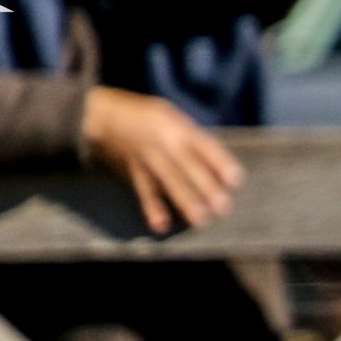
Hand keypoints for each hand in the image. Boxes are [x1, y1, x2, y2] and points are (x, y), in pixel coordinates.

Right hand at [81, 87, 243, 233]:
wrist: (103, 116)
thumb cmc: (149, 118)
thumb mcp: (173, 117)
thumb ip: (194, 140)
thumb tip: (220, 169)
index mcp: (178, 127)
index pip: (203, 145)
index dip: (220, 162)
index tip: (236, 179)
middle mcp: (164, 142)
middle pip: (188, 166)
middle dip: (206, 187)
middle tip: (223, 207)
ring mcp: (149, 158)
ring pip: (169, 181)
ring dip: (185, 201)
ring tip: (201, 220)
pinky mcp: (134, 173)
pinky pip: (144, 191)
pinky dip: (152, 209)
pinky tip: (161, 224)